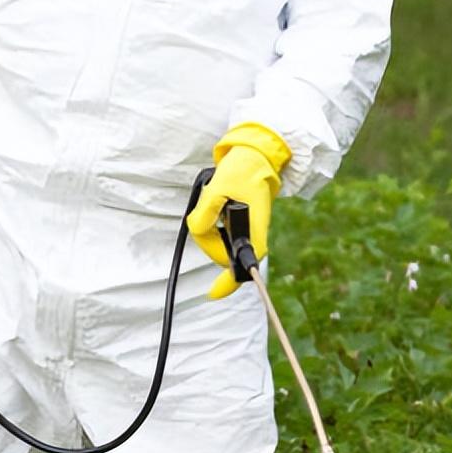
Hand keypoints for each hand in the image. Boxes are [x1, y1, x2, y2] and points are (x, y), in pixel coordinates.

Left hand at [186, 124, 289, 298]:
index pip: (243, 265)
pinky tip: (215, 207)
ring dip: (208, 229)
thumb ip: (204, 214)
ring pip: (218, 244)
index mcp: (254, 230)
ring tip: (215, 200)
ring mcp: (246, 233)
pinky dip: (211, 226)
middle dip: (208, 239)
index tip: (212, 294)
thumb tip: (196, 231)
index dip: (228, 282)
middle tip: (210, 206)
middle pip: (222, 254)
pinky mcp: (240, 228)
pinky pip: (219, 235)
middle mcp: (252, 236)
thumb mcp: (218, 189)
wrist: (254, 158)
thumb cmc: (241, 172)